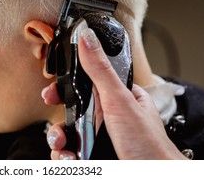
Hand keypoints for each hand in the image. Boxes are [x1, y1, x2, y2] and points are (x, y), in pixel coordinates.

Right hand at [42, 27, 185, 159]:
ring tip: (62, 145)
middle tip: (54, 122)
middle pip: (70, 110)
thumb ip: (100, 69)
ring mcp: (98, 137)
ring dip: (57, 139)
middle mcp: (105, 116)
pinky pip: (68, 152)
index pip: (83, 83)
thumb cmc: (148, 143)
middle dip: (57, 118)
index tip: (51, 90)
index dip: (65, 87)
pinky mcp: (91, 154)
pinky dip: (63, 156)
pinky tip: (70, 158)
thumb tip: (87, 38)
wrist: (152, 176)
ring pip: (66, 132)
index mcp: (115, 97)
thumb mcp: (120, 100)